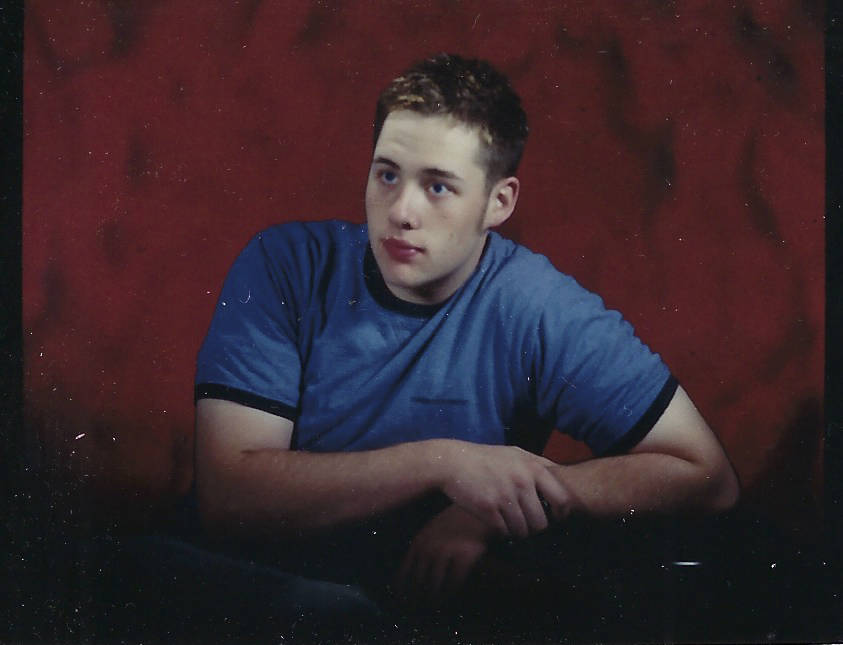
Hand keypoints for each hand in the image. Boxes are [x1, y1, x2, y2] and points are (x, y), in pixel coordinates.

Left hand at [396, 504, 490, 604]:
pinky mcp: (464, 557)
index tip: (401, 601)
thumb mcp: (432, 529)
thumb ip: (421, 547)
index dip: (402, 589)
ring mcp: (446, 553)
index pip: (404, 571)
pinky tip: (447, 600)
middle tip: (415, 610)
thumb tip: (410, 571)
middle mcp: (429, 548)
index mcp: (419, 542)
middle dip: (415, 598)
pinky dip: (449, 594)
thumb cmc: (455, 520)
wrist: (479, 508)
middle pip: (417, 582)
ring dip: (432, 600)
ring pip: (434, 585)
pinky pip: (453, 583)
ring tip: (431, 607)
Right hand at [429, 440, 572, 538]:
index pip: (562, 499)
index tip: (553, 517)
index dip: (561, 514)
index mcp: (533, 467)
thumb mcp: (515, 453)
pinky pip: (504, 532)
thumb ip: (538, 463)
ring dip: (518, 532)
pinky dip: (501, 531)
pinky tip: (496, 522)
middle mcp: (522, 482)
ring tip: (511, 524)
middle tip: (527, 525)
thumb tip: (561, 474)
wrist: (452, 462)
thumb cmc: (486, 458)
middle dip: (535, 528)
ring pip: (523, 531)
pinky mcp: (488, 509)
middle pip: (542, 522)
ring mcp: (505, 496)